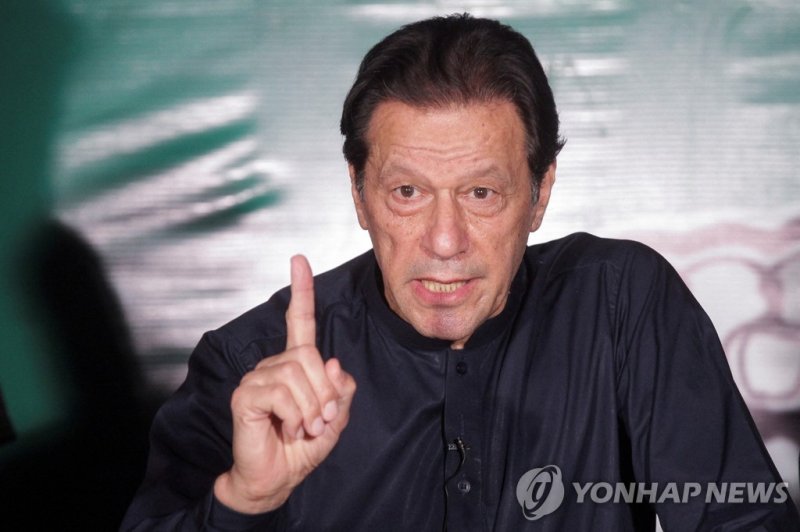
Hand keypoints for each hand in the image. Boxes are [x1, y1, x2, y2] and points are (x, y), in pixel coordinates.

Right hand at [214, 255, 356, 513]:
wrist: (275, 478)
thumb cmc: (302, 447)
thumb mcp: (334, 419)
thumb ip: (340, 392)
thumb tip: (334, 364)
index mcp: (296, 364)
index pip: (298, 321)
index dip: (301, 291)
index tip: (298, 259)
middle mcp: (274, 365)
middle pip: (310, 356)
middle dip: (324, 394)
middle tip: (319, 422)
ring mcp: (258, 377)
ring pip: (297, 375)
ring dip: (310, 409)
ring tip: (303, 428)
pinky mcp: (245, 394)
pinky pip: (281, 393)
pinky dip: (294, 416)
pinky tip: (288, 428)